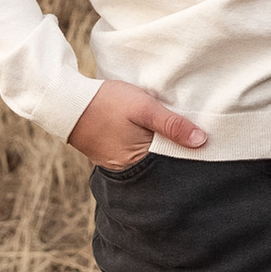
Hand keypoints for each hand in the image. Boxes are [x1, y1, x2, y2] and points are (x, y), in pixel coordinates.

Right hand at [70, 78, 208, 166]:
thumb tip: (201, 141)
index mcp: (139, 161)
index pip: (173, 162)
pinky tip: (147, 132)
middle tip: (189, 133)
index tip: (204, 139)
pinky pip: (132, 153)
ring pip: (147, 158)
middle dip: (173, 150)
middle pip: (160, 162)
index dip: (188, 151)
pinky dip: (142, 145)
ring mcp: (115, 163)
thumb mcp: (144, 107)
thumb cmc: (106, 103)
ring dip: (158, 146)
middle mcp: (127, 169)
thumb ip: (172, 124)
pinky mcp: (108, 155)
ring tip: (169, 131)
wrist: (66, 102)